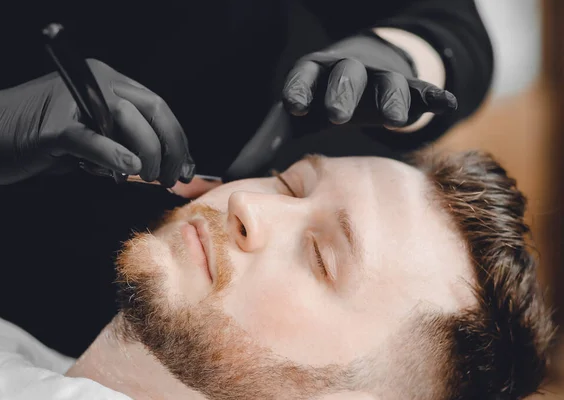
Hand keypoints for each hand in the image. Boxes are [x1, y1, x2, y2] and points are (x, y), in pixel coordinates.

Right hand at [0, 59, 193, 185]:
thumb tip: (157, 163)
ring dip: (148, 155)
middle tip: (170, 178)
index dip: (178, 138)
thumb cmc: (34, 137)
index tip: (186, 167)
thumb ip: (120, 141)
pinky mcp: (52, 127)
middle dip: (171, 149)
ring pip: (128, 121)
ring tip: (146, 177)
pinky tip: (127, 170)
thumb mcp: (88, 137)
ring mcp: (72, 102)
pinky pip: (93, 139)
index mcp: (106, 82)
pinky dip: (114, 156)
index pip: (157, 107)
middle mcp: (95, 83)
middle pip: (152, 110)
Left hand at [282, 34, 456, 128]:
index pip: (304, 76)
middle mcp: (346, 71)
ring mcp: (378, 77)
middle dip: (342, 93)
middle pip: (345, 76)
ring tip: (394, 120)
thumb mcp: (294, 117)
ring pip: (386, 82)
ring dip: (391, 98)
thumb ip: (266, 143)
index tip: (294, 105)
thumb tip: (230, 176)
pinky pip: (420, 89)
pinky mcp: (406, 87)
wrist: (360, 73)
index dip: (299, 88)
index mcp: (314, 75)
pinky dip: (432, 95)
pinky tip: (444, 104)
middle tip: (337, 115)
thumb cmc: (318, 100)